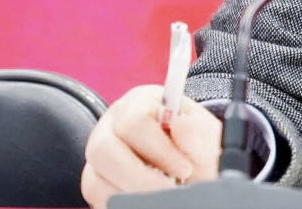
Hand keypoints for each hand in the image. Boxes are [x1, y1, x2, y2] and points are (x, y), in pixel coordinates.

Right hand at [81, 84, 221, 208]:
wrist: (193, 172)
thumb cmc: (196, 149)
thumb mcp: (206, 137)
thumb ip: (198, 132)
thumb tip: (181, 124)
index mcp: (140, 103)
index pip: (134, 121)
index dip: (159, 150)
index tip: (185, 169)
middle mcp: (112, 125)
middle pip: (104, 149)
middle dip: (140, 177)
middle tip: (170, 190)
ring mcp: (99, 153)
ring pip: (94, 177)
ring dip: (131, 192)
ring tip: (160, 197)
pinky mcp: (94, 179)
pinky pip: (95, 196)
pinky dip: (119, 203)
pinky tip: (143, 201)